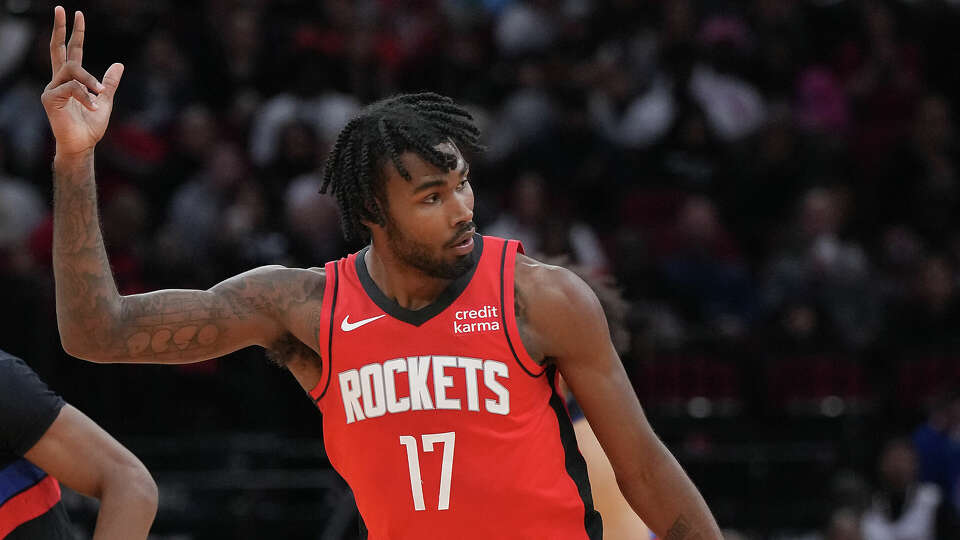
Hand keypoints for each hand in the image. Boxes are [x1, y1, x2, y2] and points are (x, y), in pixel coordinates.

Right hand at [41, 6, 123, 157]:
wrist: (83, 144)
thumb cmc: (91, 126)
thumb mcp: (105, 101)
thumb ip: (109, 83)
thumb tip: (118, 64)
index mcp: (71, 80)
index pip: (71, 51)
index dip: (74, 33)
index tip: (77, 15)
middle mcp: (58, 81)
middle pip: (58, 49)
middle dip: (61, 28)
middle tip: (62, 9)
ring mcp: (52, 88)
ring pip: (73, 70)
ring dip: (90, 81)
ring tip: (100, 95)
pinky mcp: (49, 98)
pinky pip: (71, 87)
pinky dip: (85, 96)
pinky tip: (92, 107)